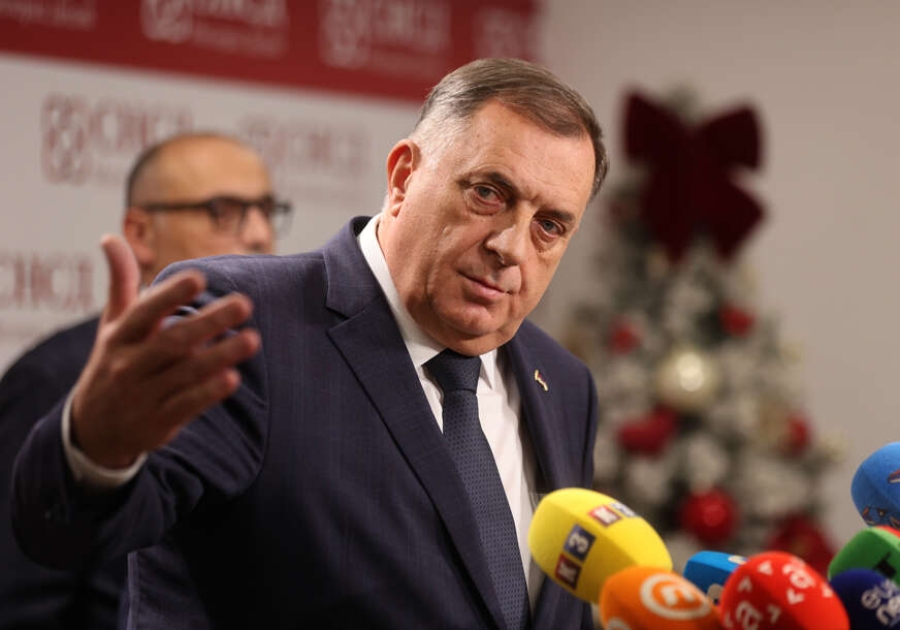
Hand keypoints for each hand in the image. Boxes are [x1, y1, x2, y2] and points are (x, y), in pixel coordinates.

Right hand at [70, 235, 260, 468]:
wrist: (93, 430)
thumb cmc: (113, 363)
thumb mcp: (112, 325)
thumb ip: (121, 282)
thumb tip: (110, 236)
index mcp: (120, 336)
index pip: (145, 312)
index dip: (170, 295)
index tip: (199, 278)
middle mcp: (129, 364)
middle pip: (173, 340)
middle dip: (209, 322)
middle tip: (245, 303)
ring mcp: (143, 395)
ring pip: (185, 373)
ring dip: (220, 356)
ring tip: (253, 339)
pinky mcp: (158, 422)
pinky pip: (186, 405)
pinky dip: (208, 393)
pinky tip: (232, 378)